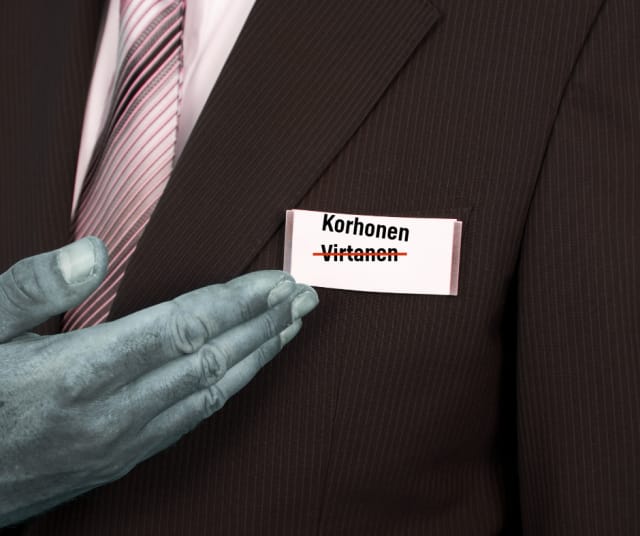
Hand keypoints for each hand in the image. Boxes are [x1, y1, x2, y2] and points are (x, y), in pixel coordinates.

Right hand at [0, 237, 317, 526]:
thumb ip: (33, 287)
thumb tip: (93, 252)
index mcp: (78, 371)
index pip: (184, 326)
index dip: (237, 302)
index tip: (275, 282)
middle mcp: (112, 411)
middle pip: (212, 358)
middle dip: (264, 323)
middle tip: (303, 296)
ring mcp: (123, 441)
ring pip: (213, 393)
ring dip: (259, 355)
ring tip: (291, 327)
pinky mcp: (123, 459)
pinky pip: (194, 420)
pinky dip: (231, 390)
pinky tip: (249, 370)